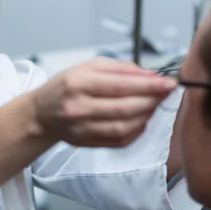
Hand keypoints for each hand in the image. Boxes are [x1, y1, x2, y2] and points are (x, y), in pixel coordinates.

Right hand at [32, 57, 176, 147]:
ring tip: (153, 104)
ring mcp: (83, 128)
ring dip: (146, 115)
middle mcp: (79, 107)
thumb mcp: (88, 66)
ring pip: (125, 126)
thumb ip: (120, 68)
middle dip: (152, 100)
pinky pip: (121, 140)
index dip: (149, 85)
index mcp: (79, 83)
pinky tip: (141, 118)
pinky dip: (137, 130)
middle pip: (126, 107)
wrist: (42, 112)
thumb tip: (150, 75)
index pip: (121, 85)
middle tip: (166, 92)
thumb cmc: (66, 86)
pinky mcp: (89, 143)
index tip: (168, 83)